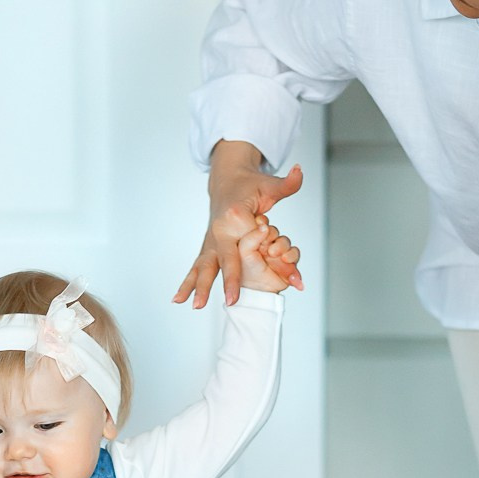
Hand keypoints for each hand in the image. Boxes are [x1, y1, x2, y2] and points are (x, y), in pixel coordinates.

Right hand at [174, 139, 303, 307]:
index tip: (287, 270)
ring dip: (201, 287)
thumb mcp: (270, 185)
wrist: (226, 182)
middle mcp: (220, 230)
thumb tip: (301, 171)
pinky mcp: (207, 248)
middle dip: (230, 280)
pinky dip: (187, 283)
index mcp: (235, 215)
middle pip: (226, 258)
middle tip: (233, 300)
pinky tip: (177, 300)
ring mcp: (211, 241)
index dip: (272, 252)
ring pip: (206, 267)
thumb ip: (287, 183)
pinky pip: (196, 268)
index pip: (255, 239)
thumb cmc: (249, 185)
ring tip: (196, 306)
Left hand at [237, 220, 300, 293]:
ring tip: (279, 257)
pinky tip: (286, 263)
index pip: (262, 224)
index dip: (263, 227)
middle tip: (270, 251)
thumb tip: (264, 226)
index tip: (261, 234)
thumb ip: (252, 237)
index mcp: (254, 238)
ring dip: (283, 249)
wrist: (256, 292)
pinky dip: (292, 258)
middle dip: (273, 240)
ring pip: (286, 242)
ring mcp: (278, 252)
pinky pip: (295, 254)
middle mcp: (266, 244)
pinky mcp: (287, 261)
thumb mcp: (243, 252)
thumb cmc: (246, 272)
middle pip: (275, 232)